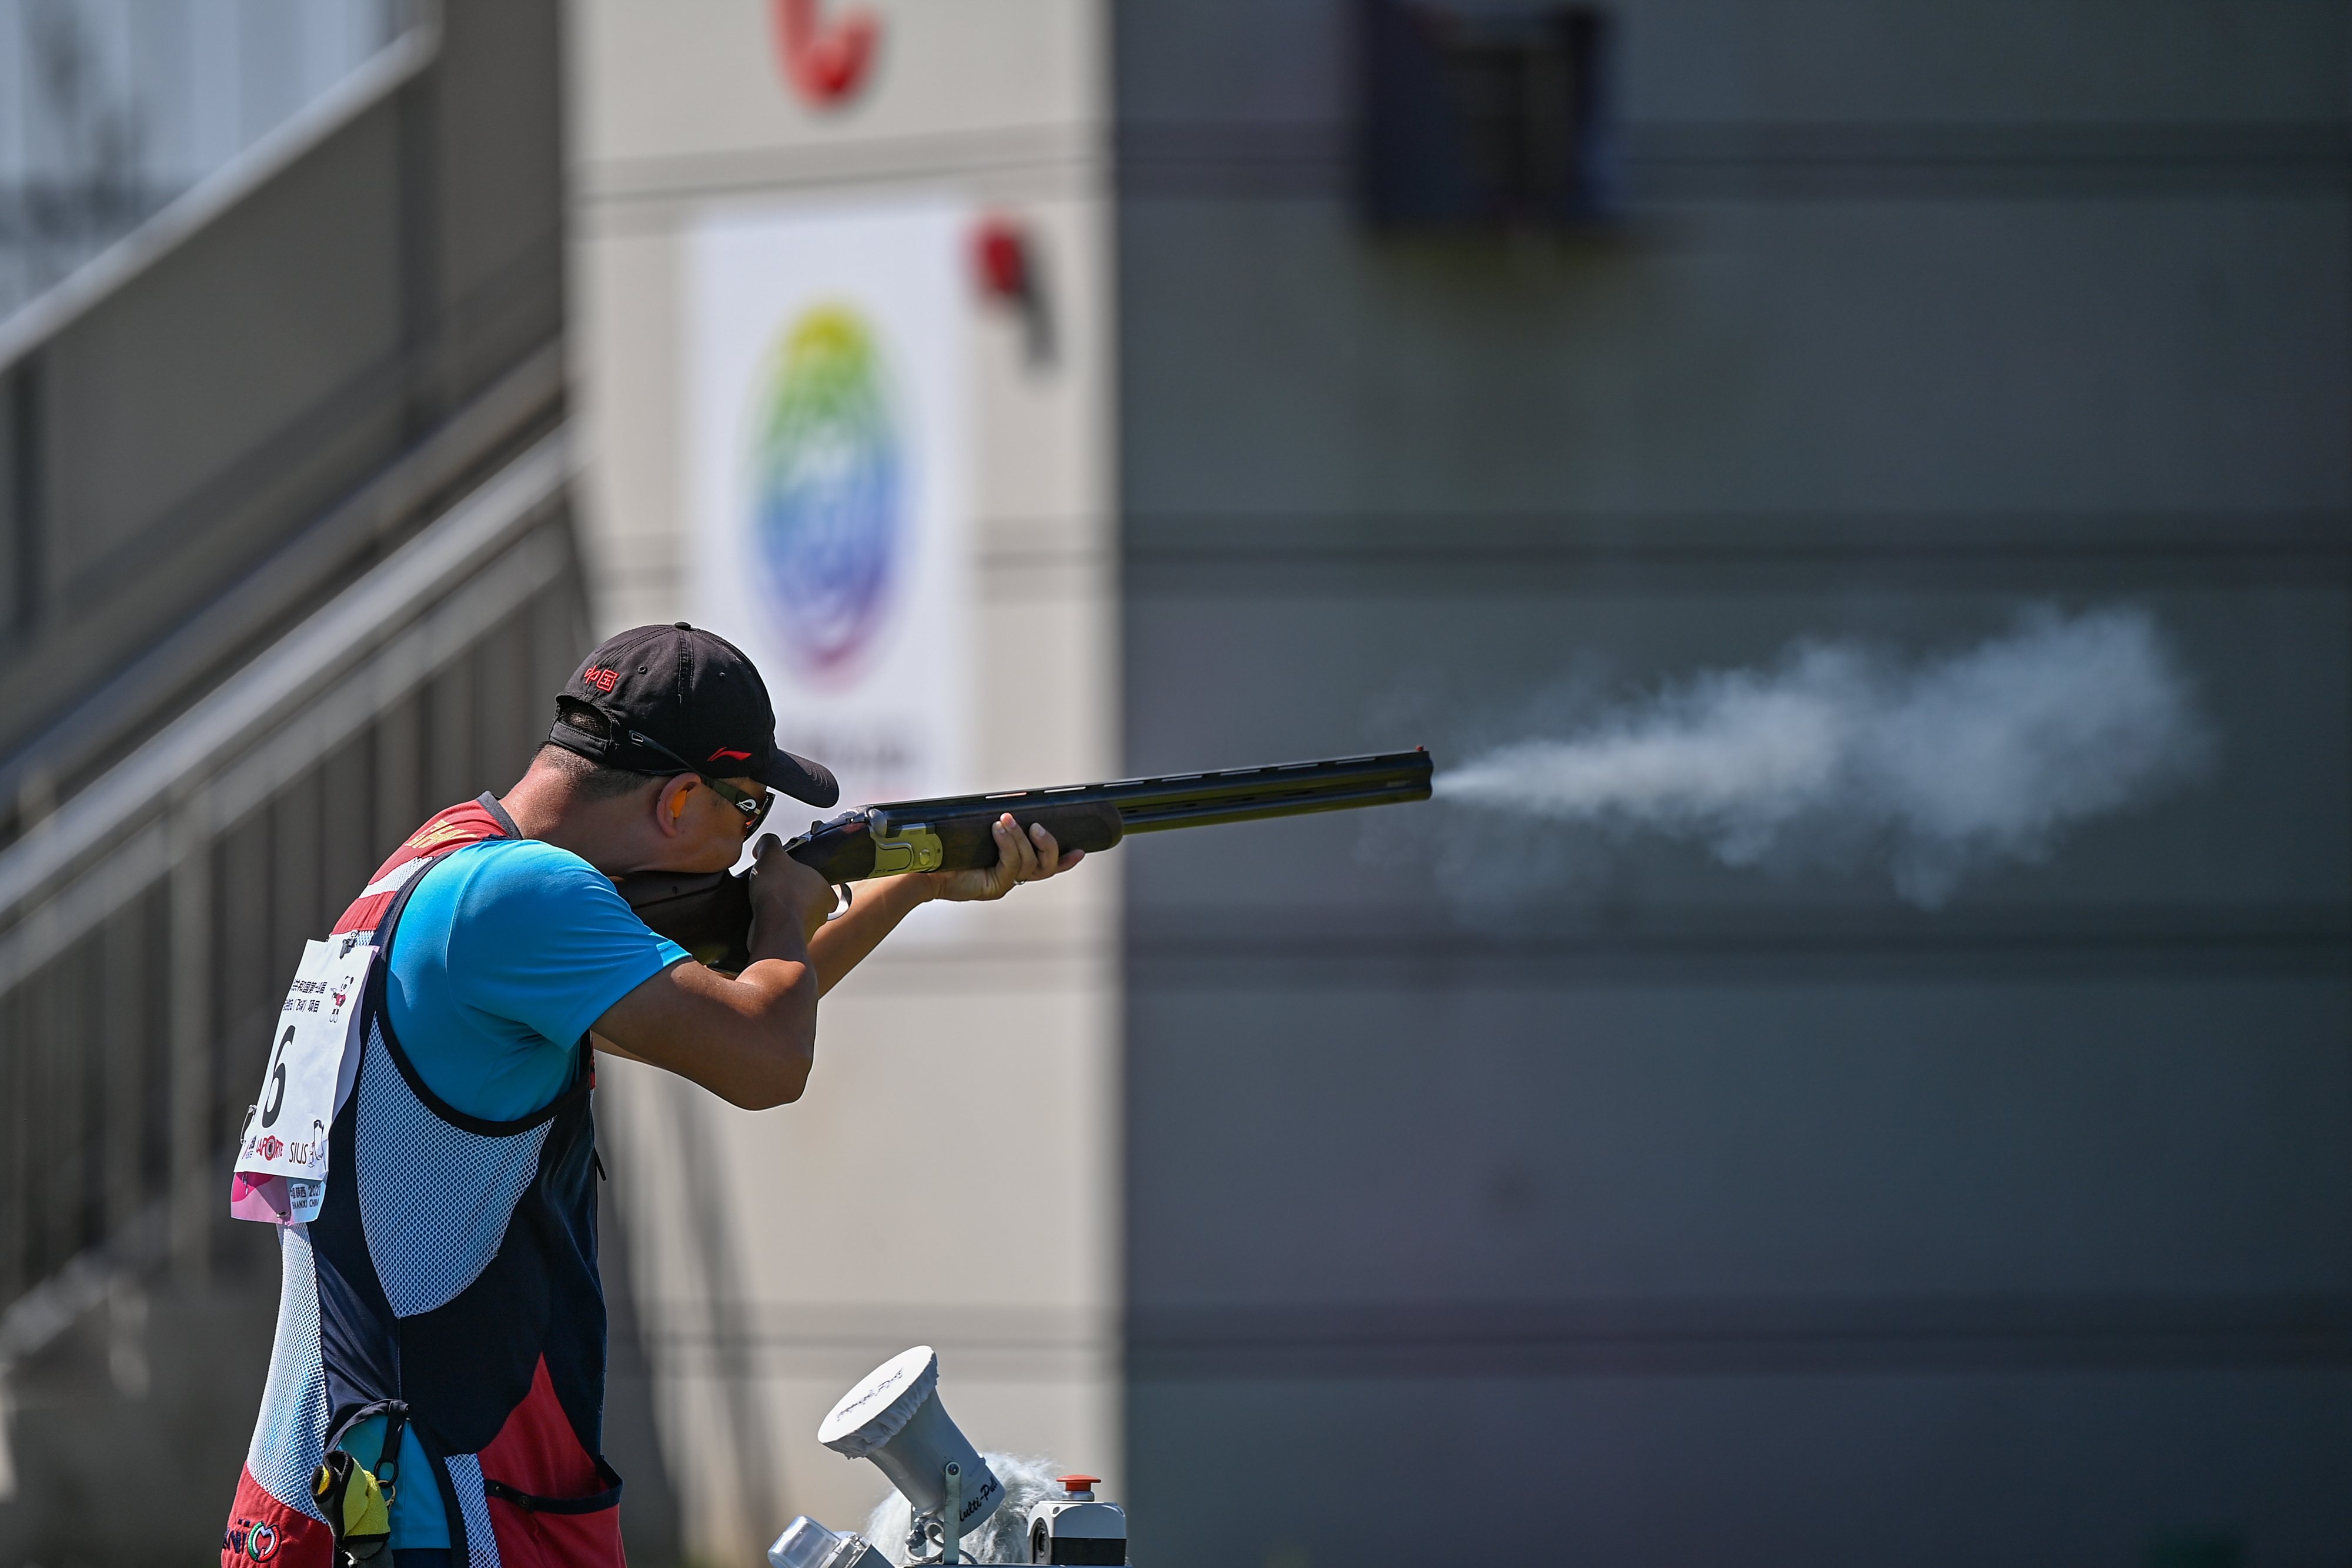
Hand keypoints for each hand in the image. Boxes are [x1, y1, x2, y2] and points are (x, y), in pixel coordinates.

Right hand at [747, 834, 838, 949]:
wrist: (773, 928)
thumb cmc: (780, 892)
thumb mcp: (772, 854)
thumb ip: (769, 843)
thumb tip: (764, 845)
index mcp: (826, 891)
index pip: (825, 886)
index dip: (809, 881)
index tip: (793, 877)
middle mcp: (821, 912)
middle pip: (809, 903)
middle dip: (793, 897)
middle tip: (774, 888)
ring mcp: (808, 930)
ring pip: (796, 918)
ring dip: (782, 912)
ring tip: (764, 902)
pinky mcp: (792, 942)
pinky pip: (783, 932)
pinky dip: (773, 926)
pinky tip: (760, 918)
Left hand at [925, 815, 1085, 902]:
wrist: (923, 865)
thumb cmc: (948, 846)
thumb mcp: (979, 831)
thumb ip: (999, 825)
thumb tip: (1011, 806)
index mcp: (1013, 866)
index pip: (1047, 866)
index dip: (1066, 860)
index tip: (1081, 851)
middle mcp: (1011, 878)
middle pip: (1046, 867)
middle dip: (1048, 845)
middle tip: (1037, 827)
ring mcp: (1003, 884)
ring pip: (1029, 863)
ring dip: (1021, 838)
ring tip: (1006, 819)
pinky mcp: (993, 887)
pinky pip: (1011, 865)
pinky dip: (1007, 844)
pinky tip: (998, 829)